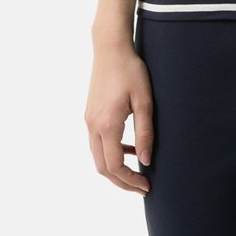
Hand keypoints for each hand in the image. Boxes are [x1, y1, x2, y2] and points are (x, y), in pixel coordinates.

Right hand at [84, 40, 153, 195]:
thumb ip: (145, 132)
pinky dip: (111, 153)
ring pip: (97, 157)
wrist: (110, 48)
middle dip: (121, 181)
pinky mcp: (90, 114)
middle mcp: (93, 126)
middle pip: (102, 167)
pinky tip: (129, 148)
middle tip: (141, 187)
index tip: (146, 186)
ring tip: (137, 171)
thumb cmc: (131, 71)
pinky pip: (97, 143)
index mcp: (107, 125)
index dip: (130, 181)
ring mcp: (88, 120)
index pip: (115, 166)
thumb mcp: (144, 101)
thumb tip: (146, 160)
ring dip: (115, 168)